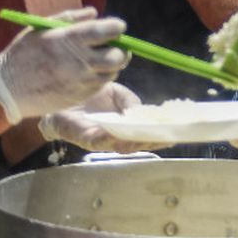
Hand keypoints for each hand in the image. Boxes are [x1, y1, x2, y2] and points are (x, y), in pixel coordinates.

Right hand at [0, 7, 128, 122]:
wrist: (8, 90)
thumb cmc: (22, 55)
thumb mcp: (41, 29)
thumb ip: (69, 19)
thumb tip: (94, 13)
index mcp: (68, 40)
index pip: (105, 31)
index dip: (116, 27)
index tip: (118, 27)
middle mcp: (78, 62)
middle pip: (117, 56)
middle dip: (120, 49)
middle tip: (115, 46)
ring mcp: (80, 82)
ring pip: (112, 73)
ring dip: (111, 65)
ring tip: (99, 59)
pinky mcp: (79, 97)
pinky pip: (100, 85)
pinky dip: (99, 77)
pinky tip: (87, 72)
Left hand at [39, 83, 165, 152]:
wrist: (62, 91)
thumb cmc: (90, 93)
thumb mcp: (116, 93)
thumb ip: (130, 101)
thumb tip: (140, 111)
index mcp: (124, 127)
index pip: (144, 134)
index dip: (159, 136)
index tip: (175, 135)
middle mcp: (113, 137)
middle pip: (136, 145)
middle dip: (151, 142)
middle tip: (166, 139)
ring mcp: (99, 140)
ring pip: (120, 146)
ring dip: (133, 143)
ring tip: (147, 137)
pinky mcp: (83, 138)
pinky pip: (98, 141)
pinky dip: (108, 138)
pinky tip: (116, 133)